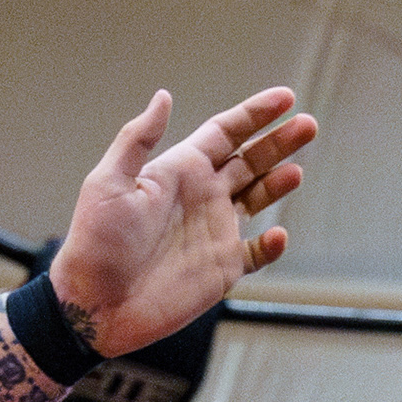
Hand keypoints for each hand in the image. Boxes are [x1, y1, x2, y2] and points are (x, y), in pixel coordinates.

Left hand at [49, 88, 317, 356]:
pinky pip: (256, 253)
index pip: (225, 133)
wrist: (92, 305)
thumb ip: (137, 140)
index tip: (285, 98)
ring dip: (280, 181)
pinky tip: (278, 234)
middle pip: (250, 159)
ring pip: (258, 198)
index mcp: (178, 171)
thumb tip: (163, 97)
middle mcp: (200, 196)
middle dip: (280, 141)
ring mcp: (213, 231)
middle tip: (309, 125)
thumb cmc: (93, 244)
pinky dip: (271, 245)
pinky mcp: (220, 268)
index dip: (254, 114)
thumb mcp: (108, 183)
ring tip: (297, 169)